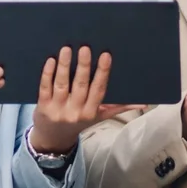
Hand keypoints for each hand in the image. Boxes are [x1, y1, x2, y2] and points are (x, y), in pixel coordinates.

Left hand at [28, 47, 142, 154]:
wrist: (53, 139)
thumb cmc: (78, 123)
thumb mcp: (99, 117)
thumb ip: (119, 108)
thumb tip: (144, 103)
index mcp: (91, 112)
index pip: (98, 90)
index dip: (102, 73)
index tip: (105, 56)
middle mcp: (75, 111)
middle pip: (80, 85)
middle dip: (84, 66)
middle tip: (85, 48)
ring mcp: (58, 109)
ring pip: (62, 84)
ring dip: (64, 66)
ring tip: (67, 49)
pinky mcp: (42, 106)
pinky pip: (44, 88)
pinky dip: (47, 74)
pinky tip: (51, 60)